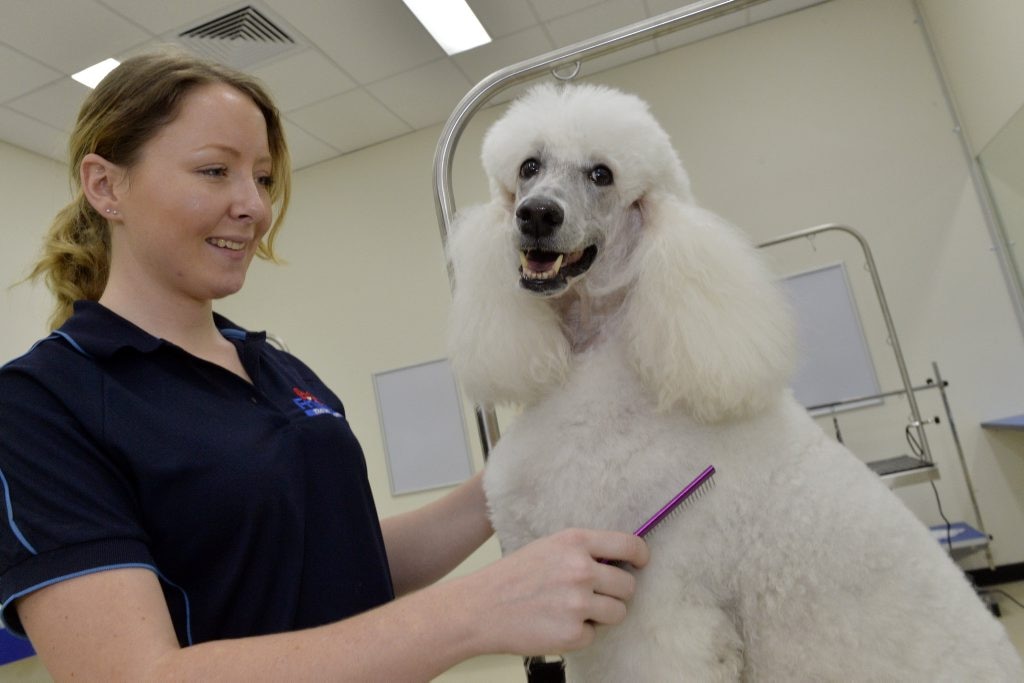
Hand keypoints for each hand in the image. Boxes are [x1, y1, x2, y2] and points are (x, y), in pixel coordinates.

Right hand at [459, 528, 649, 655]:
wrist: (480, 608)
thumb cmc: (512, 577)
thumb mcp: (548, 547)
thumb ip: (582, 551)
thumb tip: (618, 561)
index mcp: (575, 542)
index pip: (629, 544)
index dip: (641, 556)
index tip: (640, 563)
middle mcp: (581, 570)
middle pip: (628, 585)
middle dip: (616, 592)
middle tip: (594, 595)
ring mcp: (578, 603)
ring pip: (618, 612)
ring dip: (602, 615)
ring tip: (573, 610)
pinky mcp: (573, 633)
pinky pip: (593, 635)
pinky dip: (579, 634)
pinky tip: (555, 624)